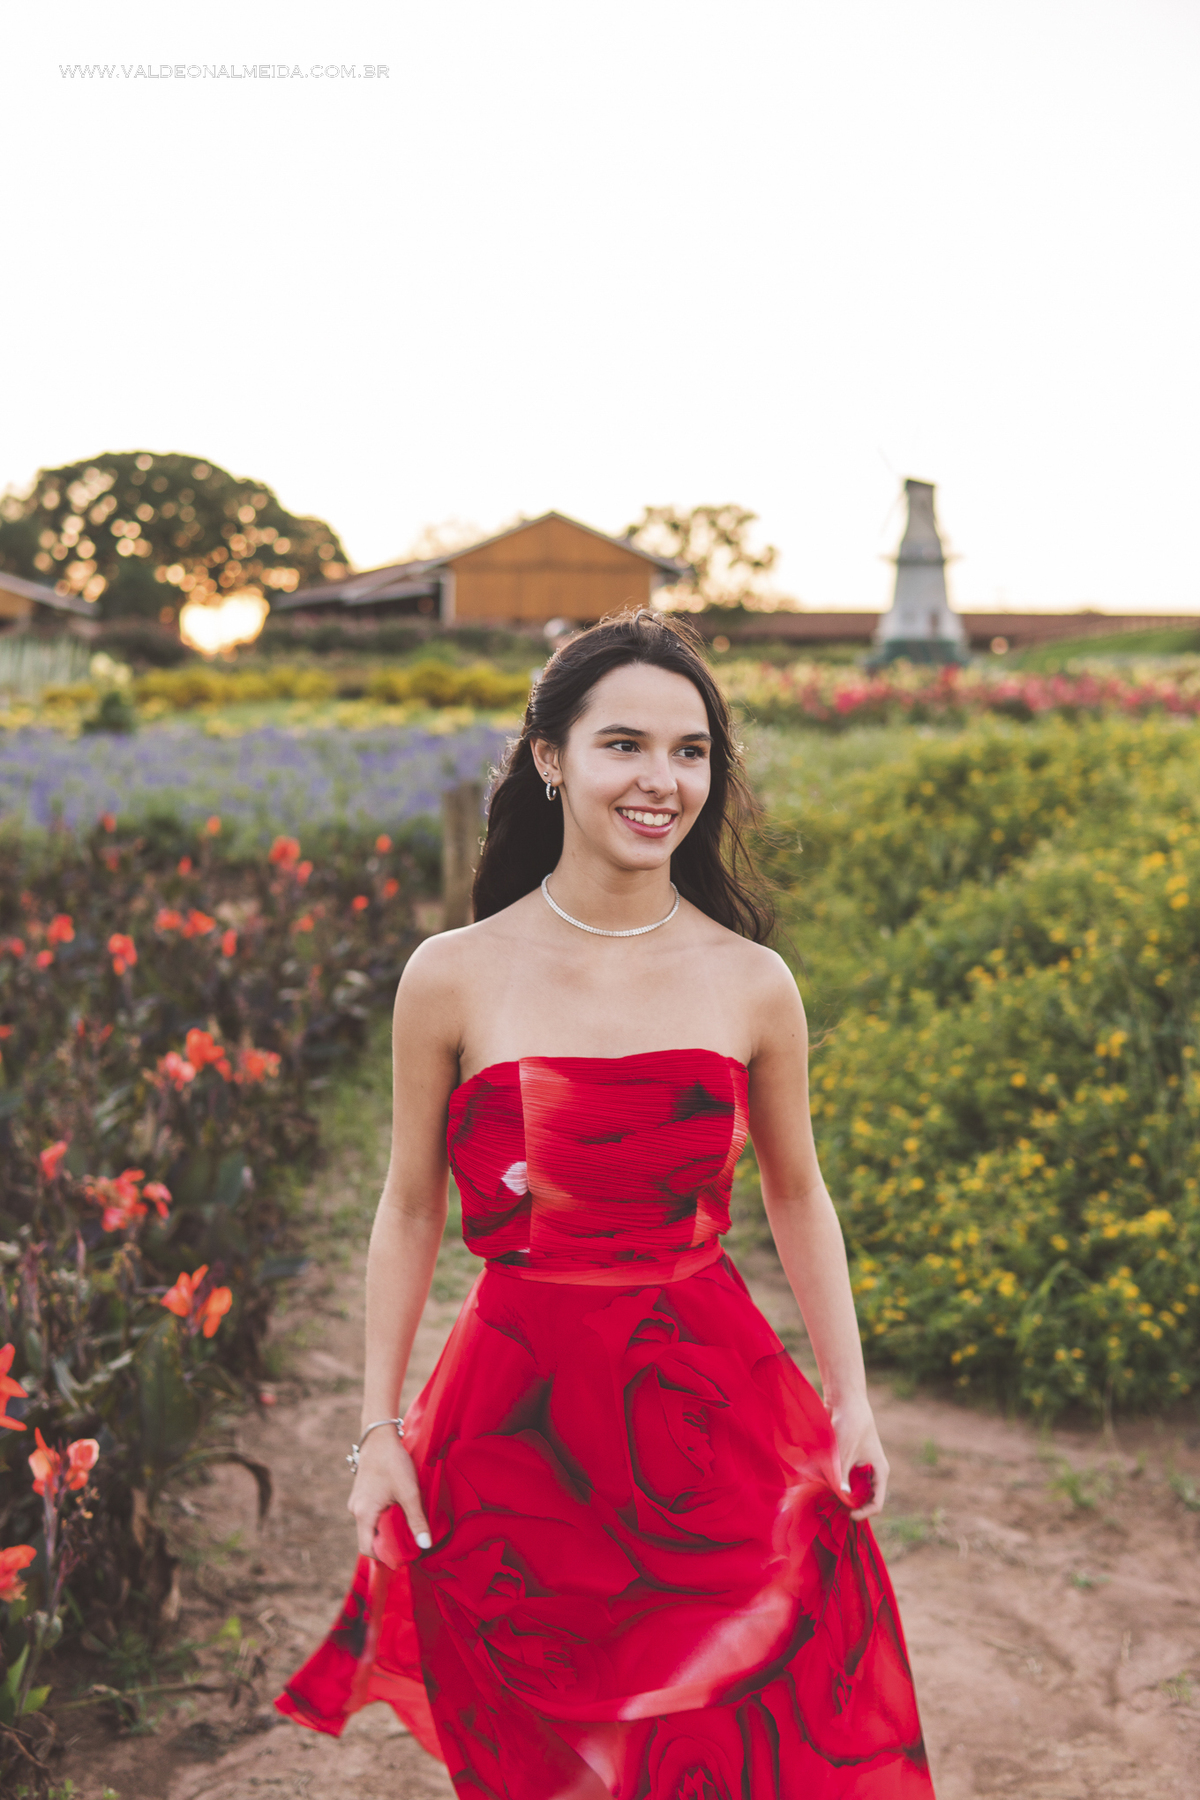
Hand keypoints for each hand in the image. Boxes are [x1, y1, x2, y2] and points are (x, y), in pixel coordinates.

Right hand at [347, 1429, 430, 1556]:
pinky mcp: (361, 1495)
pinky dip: (383, 1518)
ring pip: (371, 1527)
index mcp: (363, 1514)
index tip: (405, 1554)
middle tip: (410, 1540)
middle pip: (369, 1539)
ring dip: (387, 1530)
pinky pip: (371, 1516)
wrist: (379, 1436)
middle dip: (389, 1543)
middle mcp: (355, 1511)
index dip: (386, 1556)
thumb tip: (425, 1546)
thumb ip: (416, 1520)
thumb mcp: (409, 1492)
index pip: (368, 1549)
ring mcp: (356, 1502)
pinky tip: (398, 1510)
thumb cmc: (393, 1463)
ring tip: (406, 1524)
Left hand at [829, 1398, 888, 1522]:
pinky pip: (842, 1477)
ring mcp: (859, 1465)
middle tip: (830, 1508)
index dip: (863, 1513)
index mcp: (879, 1471)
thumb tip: (840, 1497)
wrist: (844, 1398)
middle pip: (863, 1499)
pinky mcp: (847, 1459)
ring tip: (824, 1496)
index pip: (876, 1504)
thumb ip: (842, 1477)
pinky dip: (833, 1482)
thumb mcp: (845, 1453)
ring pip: (850, 1489)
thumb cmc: (849, 1424)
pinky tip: (820, 1482)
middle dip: (848, 1505)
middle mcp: (871, 1471)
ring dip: (838, 1493)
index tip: (846, 1514)